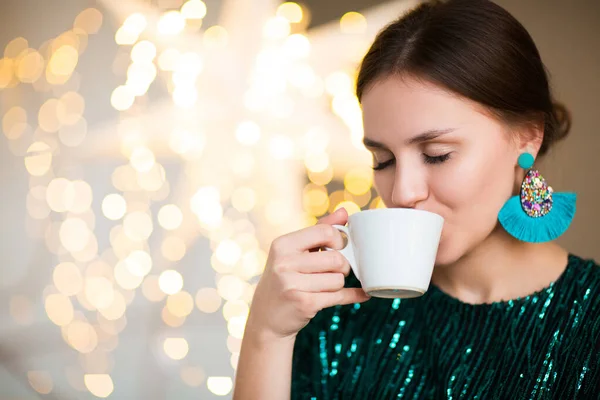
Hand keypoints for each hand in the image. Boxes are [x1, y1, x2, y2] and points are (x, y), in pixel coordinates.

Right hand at [245, 208, 369, 341]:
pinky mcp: (303, 304)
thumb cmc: (285, 280)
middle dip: (342, 267)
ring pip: (338, 279)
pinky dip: (353, 296)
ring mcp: (292, 284)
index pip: (324, 232)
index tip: (339, 248)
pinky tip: (361, 295)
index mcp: (282, 244)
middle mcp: (284, 262)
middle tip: (334, 271)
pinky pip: (339, 296)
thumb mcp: (294, 253)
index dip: (339, 240)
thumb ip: (319, 230)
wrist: (266, 319)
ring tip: (324, 287)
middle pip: (336, 258)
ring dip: (338, 284)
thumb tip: (344, 212)